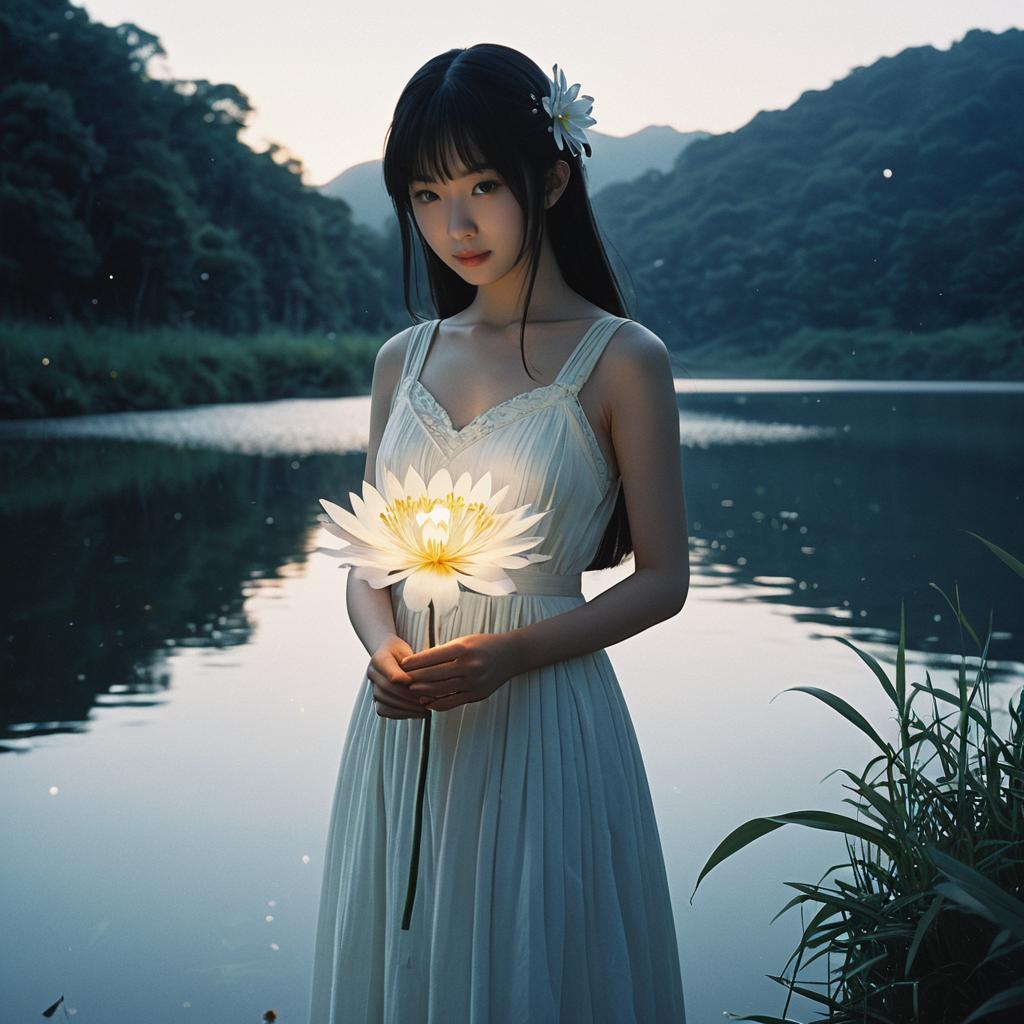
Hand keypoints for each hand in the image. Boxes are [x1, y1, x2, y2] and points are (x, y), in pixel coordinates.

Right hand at [367, 634, 428, 719]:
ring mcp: (373, 688)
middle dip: (408, 697)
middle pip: (386, 688)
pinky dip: (402, 714)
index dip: (399, 677)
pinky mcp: (376, 700)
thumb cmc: (404, 653)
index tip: (414, 682)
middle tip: (427, 700)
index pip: (385, 667)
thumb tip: (409, 682)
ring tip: (425, 709)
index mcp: (379, 658)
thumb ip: (410, 663)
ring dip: (407, 708)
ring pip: (385, 702)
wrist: (392, 656)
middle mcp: (372, 674)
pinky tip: (417, 713)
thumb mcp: (408, 651)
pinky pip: (385, 711)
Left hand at [399, 632, 523, 712]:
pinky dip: (437, 703)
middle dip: (415, 677)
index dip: (414, 661)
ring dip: (423, 692)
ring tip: (411, 690)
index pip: (431, 656)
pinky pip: (452, 702)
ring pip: (440, 690)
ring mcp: (473, 682)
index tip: (402, 664)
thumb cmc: (483, 645)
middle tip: (402, 679)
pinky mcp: (477, 695)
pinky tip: (427, 702)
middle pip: (433, 675)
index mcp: (463, 649)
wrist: (511, 655)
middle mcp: (468, 666)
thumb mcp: (464, 641)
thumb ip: (444, 652)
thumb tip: (419, 663)